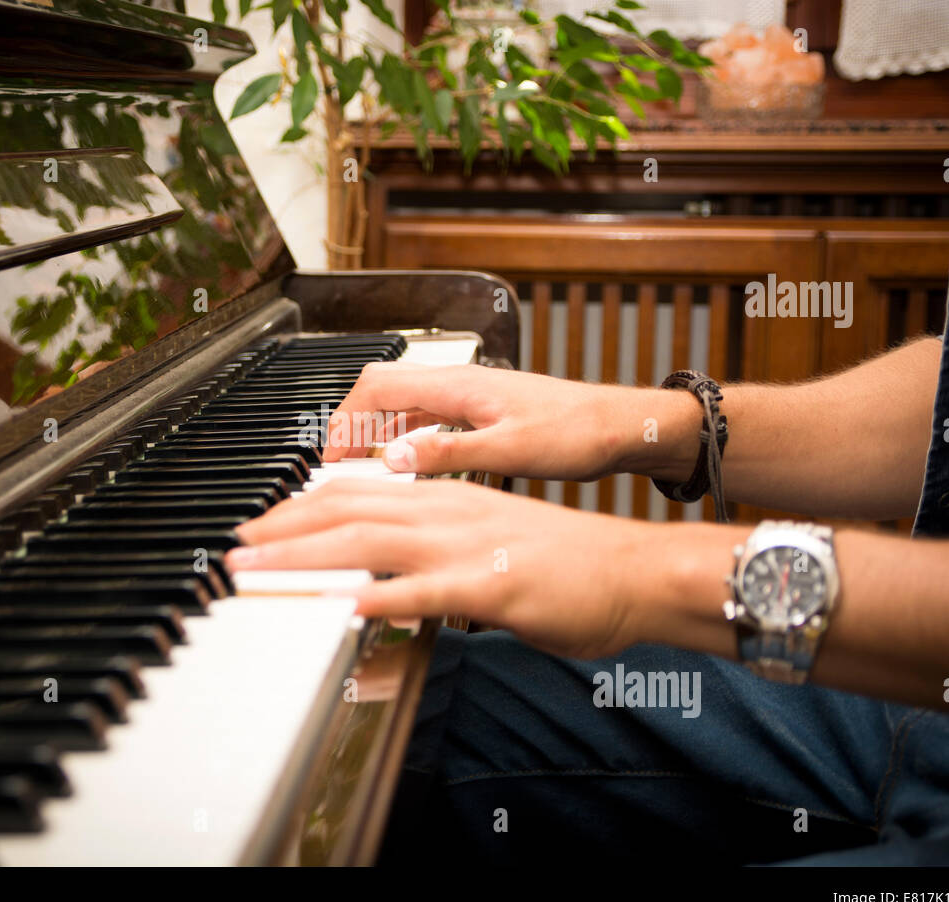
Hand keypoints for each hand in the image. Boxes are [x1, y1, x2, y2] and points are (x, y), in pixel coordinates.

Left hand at [227, 478, 653, 659]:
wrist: (633, 570)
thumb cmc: (567, 562)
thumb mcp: (490, 542)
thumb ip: (437, 553)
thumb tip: (392, 576)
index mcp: (447, 500)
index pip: (356, 493)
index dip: (300, 509)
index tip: (260, 528)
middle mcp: (447, 513)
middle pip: (346, 511)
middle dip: (281, 531)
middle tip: (235, 551)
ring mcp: (467, 547)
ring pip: (368, 542)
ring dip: (303, 558)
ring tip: (257, 572)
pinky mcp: (491, 586)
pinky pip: (423, 590)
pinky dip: (376, 596)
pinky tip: (339, 606)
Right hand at [321, 362, 698, 482]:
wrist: (619, 427)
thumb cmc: (576, 433)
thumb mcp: (510, 450)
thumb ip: (448, 453)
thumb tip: (394, 457)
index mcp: (458, 386)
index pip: (377, 387)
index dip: (344, 419)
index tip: (330, 455)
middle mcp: (458, 385)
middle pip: (382, 390)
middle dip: (351, 424)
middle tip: (336, 464)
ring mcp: (468, 397)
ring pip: (402, 405)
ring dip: (376, 432)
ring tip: (361, 470)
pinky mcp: (480, 413)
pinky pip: (425, 419)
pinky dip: (403, 439)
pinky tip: (405, 466)